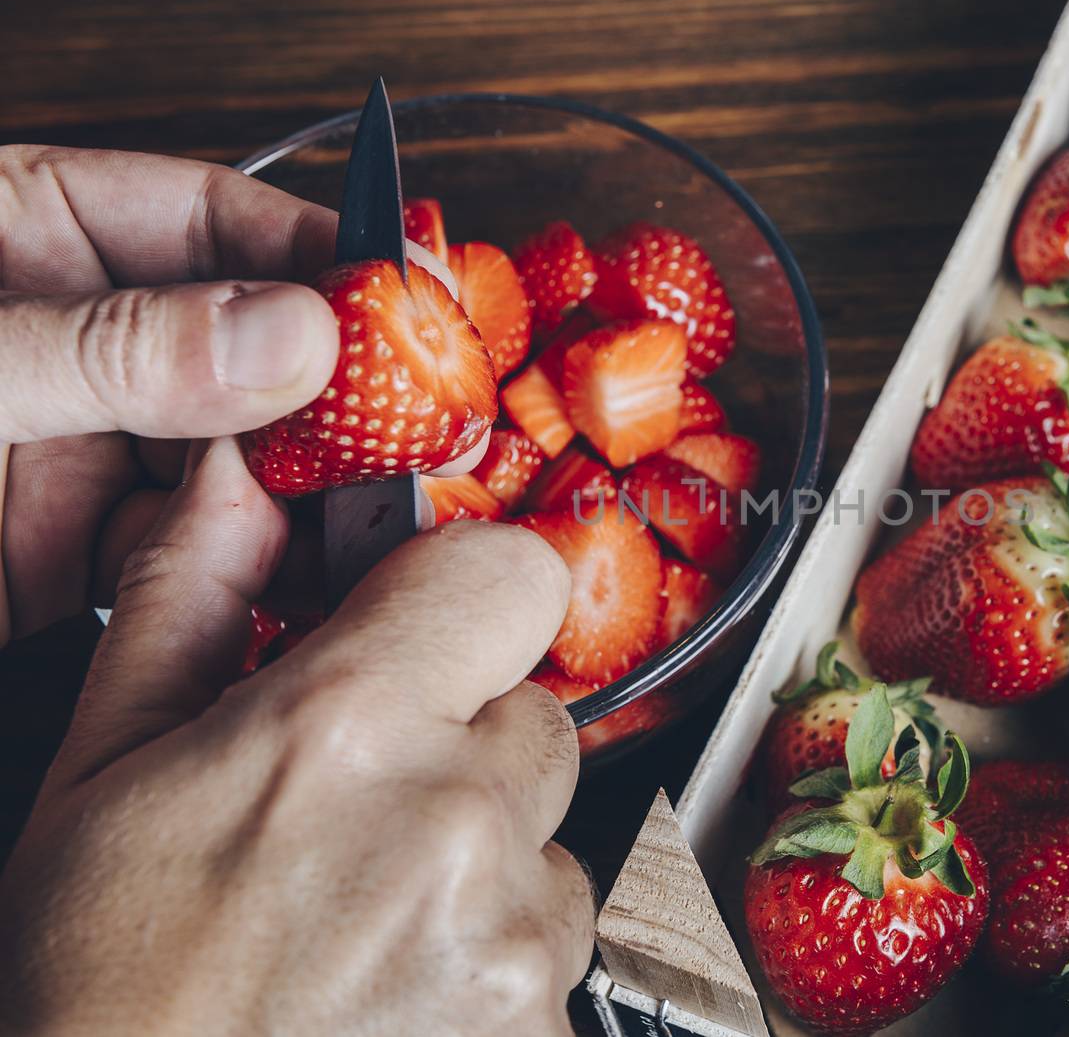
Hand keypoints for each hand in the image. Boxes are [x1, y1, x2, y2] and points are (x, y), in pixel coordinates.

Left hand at [0, 145, 477, 645]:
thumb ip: (112, 346)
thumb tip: (288, 336)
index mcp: (38, 232)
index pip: (218, 220)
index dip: (327, 254)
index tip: (419, 295)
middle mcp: (83, 334)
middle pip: (251, 347)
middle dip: (346, 392)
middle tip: (438, 426)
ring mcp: (83, 441)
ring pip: (239, 459)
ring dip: (314, 492)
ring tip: (394, 513)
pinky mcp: (72, 545)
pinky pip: (193, 552)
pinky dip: (255, 573)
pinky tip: (310, 577)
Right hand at [0, 439, 589, 1034]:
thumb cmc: (108, 991)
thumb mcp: (105, 775)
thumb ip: (189, 607)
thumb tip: (230, 489)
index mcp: (346, 725)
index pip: (510, 573)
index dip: (471, 598)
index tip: (434, 633)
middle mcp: (454, 817)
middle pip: (535, 715)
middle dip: (466, 746)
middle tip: (366, 810)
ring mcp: (512, 928)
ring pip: (550, 834)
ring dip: (486, 858)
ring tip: (372, 915)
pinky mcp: (546, 1015)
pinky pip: (557, 936)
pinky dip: (497, 949)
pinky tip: (401, 980)